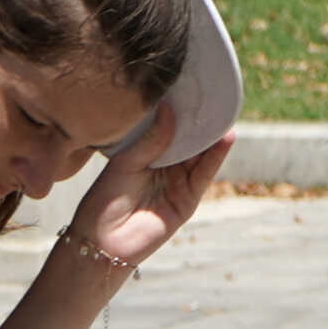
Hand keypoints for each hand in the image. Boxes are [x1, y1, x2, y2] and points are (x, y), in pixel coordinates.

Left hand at [73, 109, 234, 269]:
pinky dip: (216, 156)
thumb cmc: (105, 200)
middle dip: (199, 119)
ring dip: (213, 135)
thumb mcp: (126, 163)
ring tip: (224, 111)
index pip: (168, 127)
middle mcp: (164, 166)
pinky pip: (204, 175)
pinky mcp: (188, 199)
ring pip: (200, 154)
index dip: (178, 110)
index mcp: (145, 154)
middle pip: (187, 139)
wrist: (103, 241)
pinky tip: (225, 137)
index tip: (189, 87)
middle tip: (213, 93)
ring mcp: (178, 182)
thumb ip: (150, 139)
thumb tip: (168, 108)